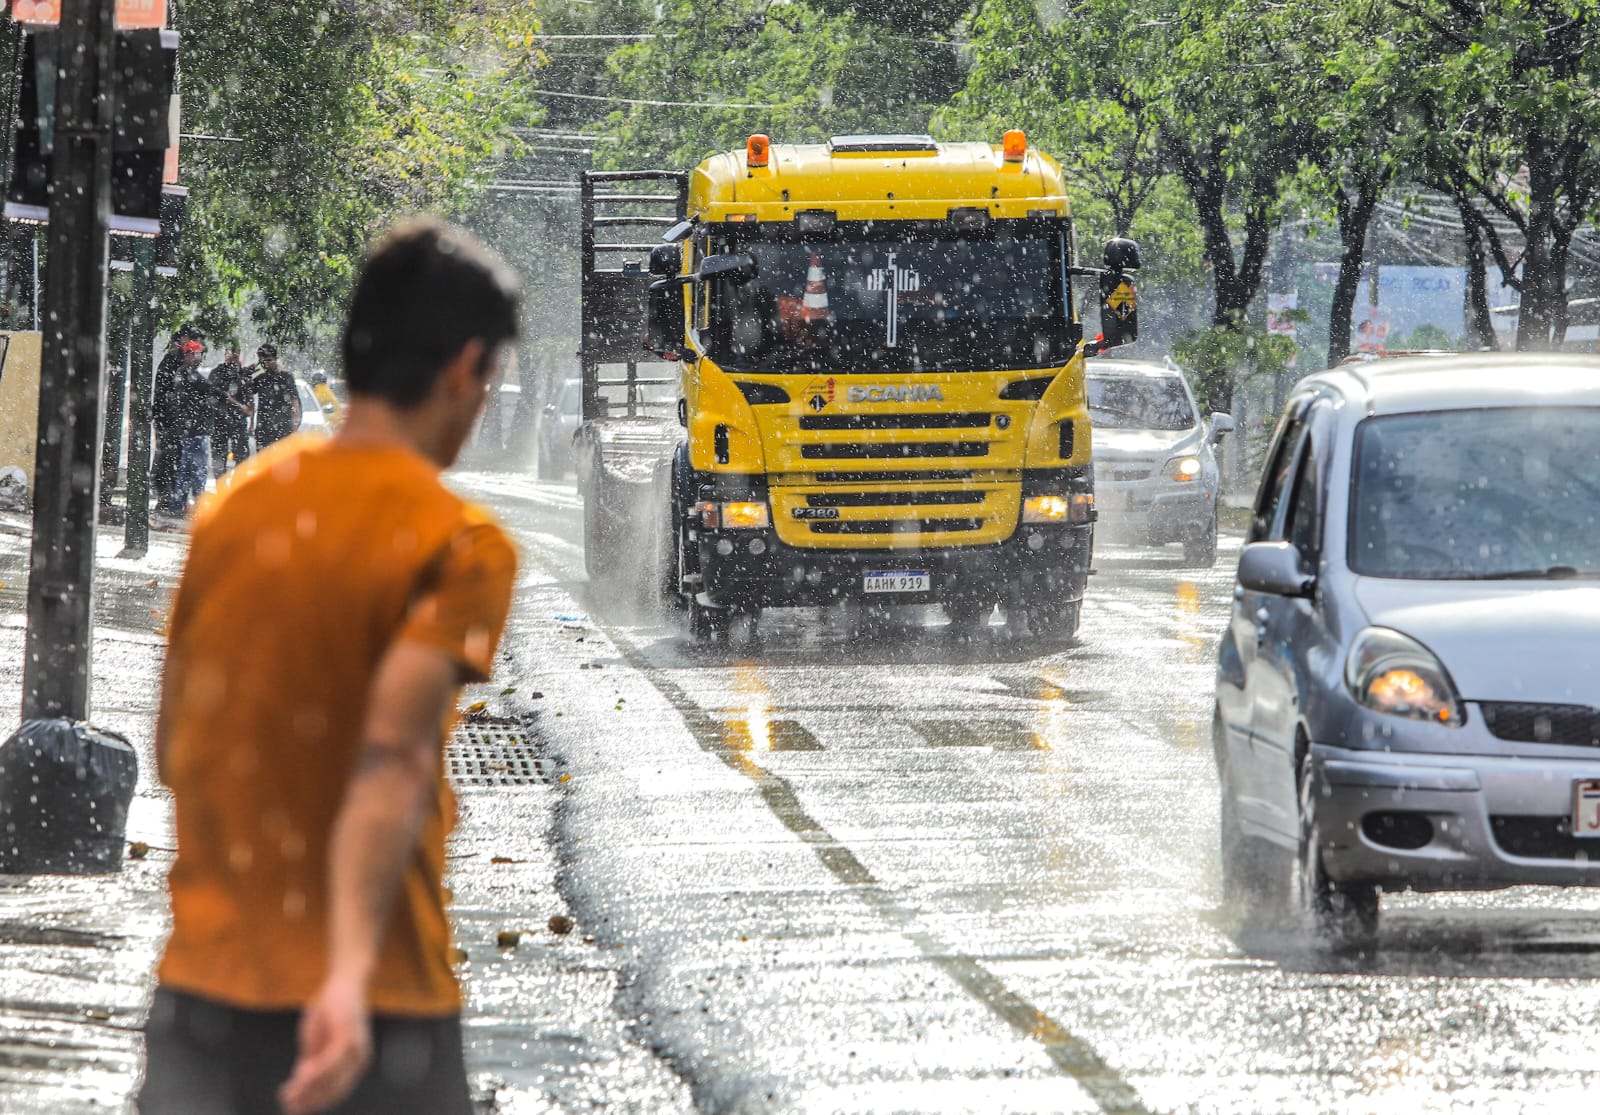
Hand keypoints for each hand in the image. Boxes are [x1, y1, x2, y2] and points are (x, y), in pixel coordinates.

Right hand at [277, 976, 371, 1114]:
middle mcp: (359, 1060)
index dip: (312, 1103)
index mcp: (353, 1064)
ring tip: (288, 1094)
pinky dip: (316, 1072)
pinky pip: (331, 1060)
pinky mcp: (348, 1035)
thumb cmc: (330, 1011)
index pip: (333, 1093)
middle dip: (308, 1100)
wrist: (343, 981)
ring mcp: (356, 1049)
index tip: (290, 1107)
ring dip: (308, 1089)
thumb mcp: (317, 1041)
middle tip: (285, 1103)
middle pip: (333, 1091)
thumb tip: (301, 1083)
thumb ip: (313, 1061)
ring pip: (331, 1080)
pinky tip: (301, 1077)